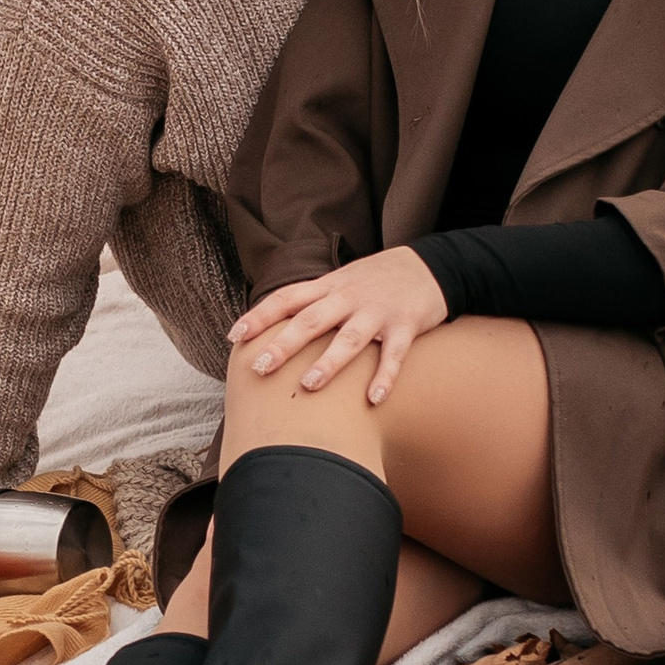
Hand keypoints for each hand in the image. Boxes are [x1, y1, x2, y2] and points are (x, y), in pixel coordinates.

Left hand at [229, 247, 449, 405]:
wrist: (429, 265)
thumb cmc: (376, 280)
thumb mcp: (341, 282)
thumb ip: (312, 302)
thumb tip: (273, 327)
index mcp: (329, 286)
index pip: (287, 298)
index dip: (260, 316)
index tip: (235, 336)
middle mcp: (349, 297)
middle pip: (312, 320)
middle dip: (285, 344)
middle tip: (261, 368)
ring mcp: (378, 312)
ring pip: (350, 338)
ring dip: (329, 362)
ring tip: (309, 385)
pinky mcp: (406, 326)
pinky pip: (394, 355)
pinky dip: (384, 377)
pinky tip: (373, 399)